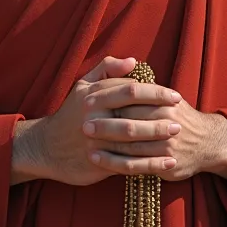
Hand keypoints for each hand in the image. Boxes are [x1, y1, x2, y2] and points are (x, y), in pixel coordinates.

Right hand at [10, 56, 182, 186]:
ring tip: (177, 135)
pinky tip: (168, 163)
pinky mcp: (99, 162)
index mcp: (95, 96)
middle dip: (160, 116)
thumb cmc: (70, 113)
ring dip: (158, 138)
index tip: (175, 95)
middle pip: (135, 114)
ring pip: (133, 139)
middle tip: (180, 117)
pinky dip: (151, 164)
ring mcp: (97, 141)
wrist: (46, 147)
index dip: (155, 93)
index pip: (131, 90)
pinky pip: (130, 164)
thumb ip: (106, 68)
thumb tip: (133, 61)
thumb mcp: (83, 85)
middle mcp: (95, 117)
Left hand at [83, 97, 226, 184]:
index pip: (134, 99)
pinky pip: (134, 165)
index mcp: (165, 102)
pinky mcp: (164, 165)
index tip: (89, 101)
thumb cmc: (181, 117)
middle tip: (83, 121)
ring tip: (85, 140)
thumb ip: (147, 85)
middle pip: (129, 121)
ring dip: (106, 142)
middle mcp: (166, 122)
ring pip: (130, 145)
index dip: (110, 100)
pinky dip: (114, 162)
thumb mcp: (170, 96)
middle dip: (105, 121)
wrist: (208, 144)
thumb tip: (128, 64)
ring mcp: (166, 145)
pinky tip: (98, 159)